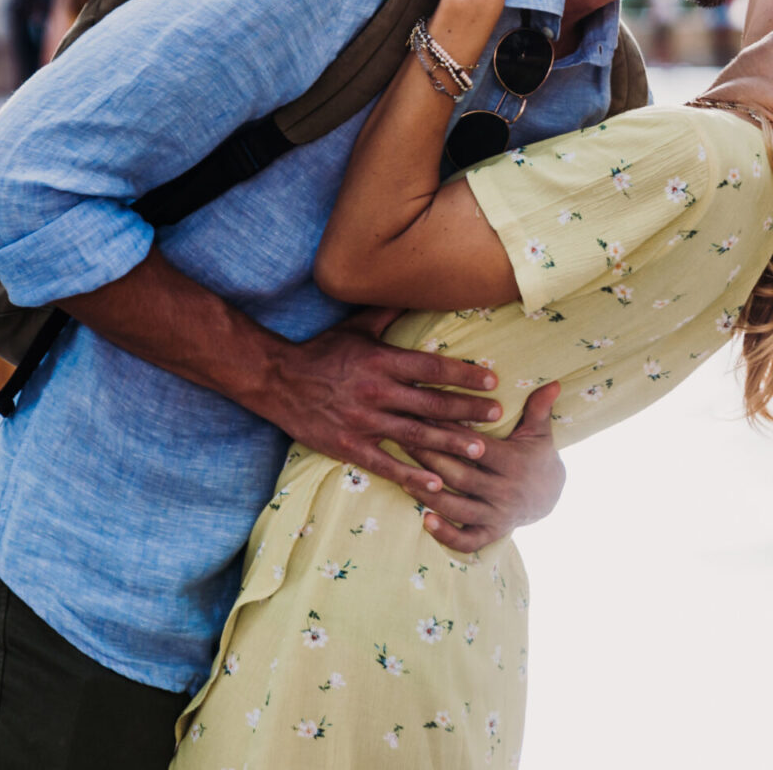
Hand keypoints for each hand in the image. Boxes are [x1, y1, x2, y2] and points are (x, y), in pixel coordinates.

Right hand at [248, 306, 501, 499]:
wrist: (277, 379)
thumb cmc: (321, 351)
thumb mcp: (356, 327)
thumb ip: (389, 313)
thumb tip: (417, 289)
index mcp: (381, 361)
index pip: (432, 368)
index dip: (464, 375)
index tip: (491, 381)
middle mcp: (376, 391)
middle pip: (431, 404)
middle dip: (467, 411)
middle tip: (496, 416)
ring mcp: (362, 421)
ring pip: (415, 435)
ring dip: (450, 444)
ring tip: (480, 450)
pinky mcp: (349, 446)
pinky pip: (385, 465)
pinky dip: (412, 476)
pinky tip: (436, 484)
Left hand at [413, 383, 563, 553]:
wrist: (549, 496)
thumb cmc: (535, 455)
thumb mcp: (539, 432)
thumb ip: (539, 408)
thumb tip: (553, 382)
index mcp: (514, 464)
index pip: (477, 448)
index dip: (452, 434)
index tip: (426, 416)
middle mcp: (505, 492)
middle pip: (462, 477)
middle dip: (431, 460)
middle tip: (404, 441)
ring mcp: (497, 516)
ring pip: (459, 509)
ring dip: (430, 495)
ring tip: (404, 479)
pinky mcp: (491, 534)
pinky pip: (467, 540)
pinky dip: (446, 535)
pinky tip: (425, 521)